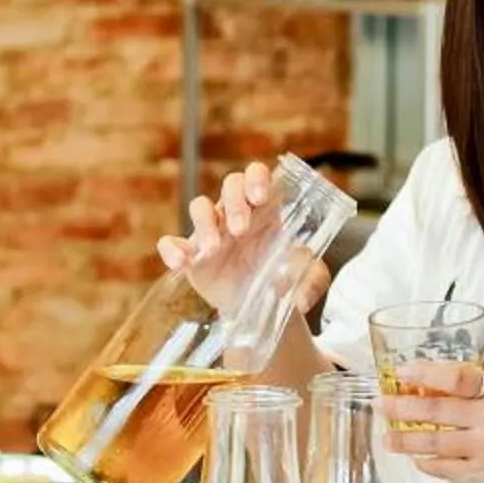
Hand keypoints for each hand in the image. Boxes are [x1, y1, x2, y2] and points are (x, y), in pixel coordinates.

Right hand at [156, 162, 328, 322]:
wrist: (259, 308)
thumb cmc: (282, 277)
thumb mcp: (307, 277)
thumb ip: (312, 281)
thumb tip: (302, 299)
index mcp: (266, 209)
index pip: (257, 175)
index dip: (257, 178)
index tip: (260, 198)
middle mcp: (236, 212)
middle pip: (230, 184)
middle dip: (234, 202)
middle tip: (241, 230)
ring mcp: (211, 232)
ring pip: (200, 206)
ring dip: (205, 223)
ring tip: (214, 249)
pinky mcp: (192, 255)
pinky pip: (171, 241)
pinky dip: (171, 248)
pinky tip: (181, 262)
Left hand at [387, 358, 483, 479]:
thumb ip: (475, 388)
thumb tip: (427, 385)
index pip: (456, 378)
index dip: (424, 374)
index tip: (400, 372)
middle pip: (437, 413)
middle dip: (402, 409)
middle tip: (381, 404)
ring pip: (436, 444)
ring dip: (406, 441)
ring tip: (387, 438)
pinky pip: (447, 470)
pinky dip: (428, 463)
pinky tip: (416, 459)